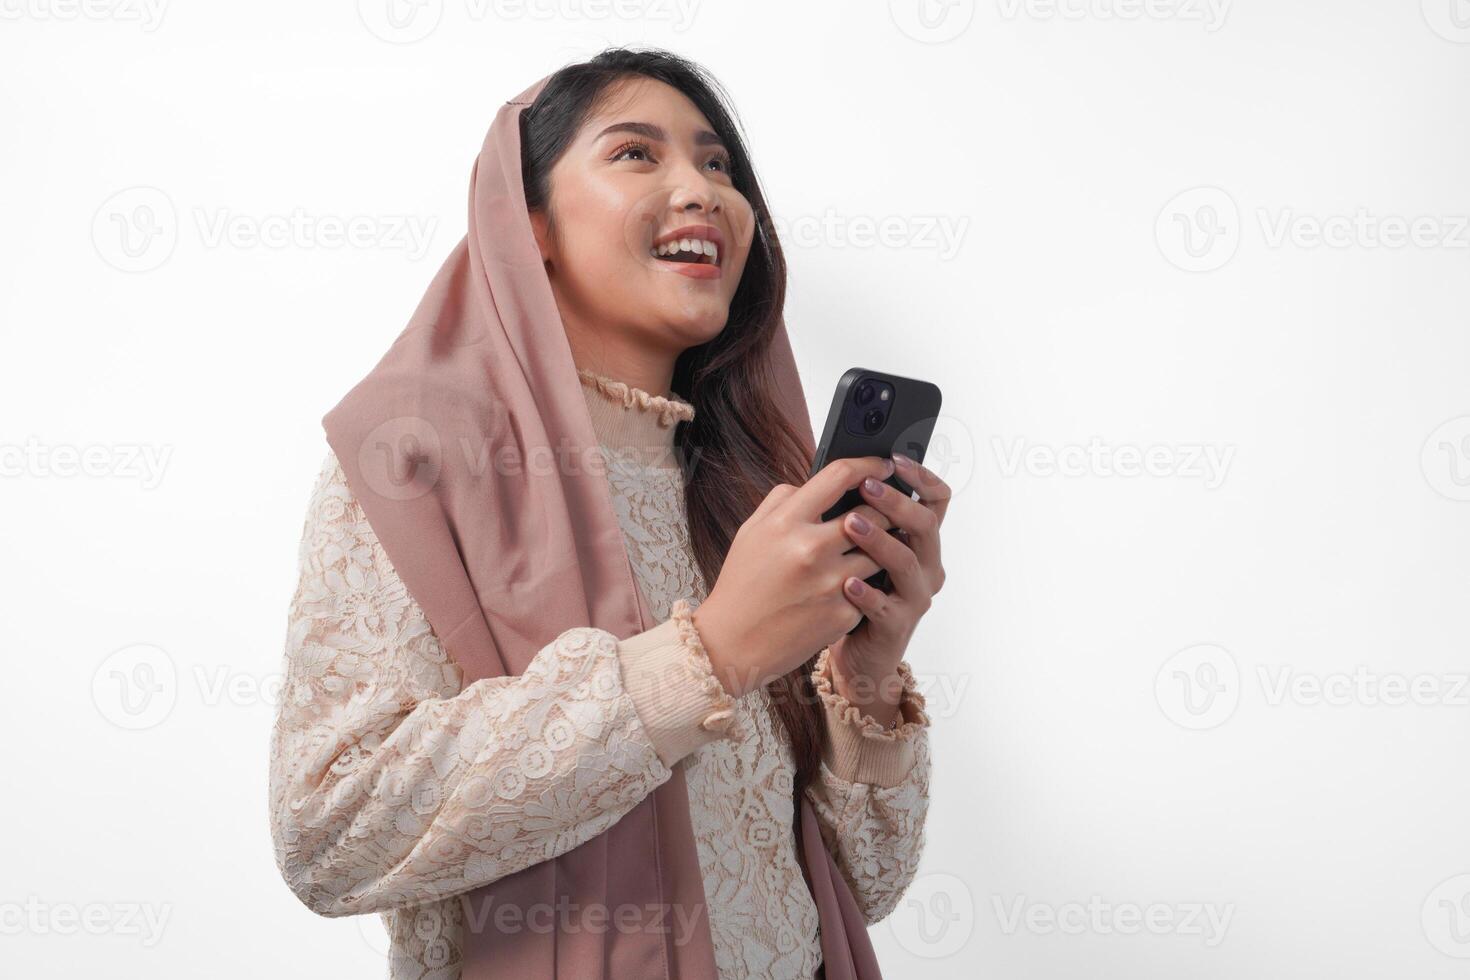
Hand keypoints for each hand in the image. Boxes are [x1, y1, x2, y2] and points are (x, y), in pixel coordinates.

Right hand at [692, 455, 900, 698]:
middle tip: (890, 509)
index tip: (883, 466)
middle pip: (872, 513)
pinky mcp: (842, 613)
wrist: (733, 643)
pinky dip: (869, 583)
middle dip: (885, 509)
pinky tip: (862, 584)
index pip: (840, 476)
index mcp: (786, 521)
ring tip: (878, 547)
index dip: (869, 465)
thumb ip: (782, 500)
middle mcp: (810, 548)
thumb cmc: (743, 583)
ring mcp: (829, 583)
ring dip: (882, 548)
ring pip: (880, 552)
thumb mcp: (751, 532)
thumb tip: (815, 482)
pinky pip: (871, 588)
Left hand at [826, 451, 949, 722]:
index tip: (894, 458)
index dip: (921, 476)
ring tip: (849, 524)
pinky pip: (885, 606)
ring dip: (879, 540)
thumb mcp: (859, 547)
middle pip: (925, 525)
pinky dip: (867, 592)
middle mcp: (927, 565)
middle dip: (896, 502)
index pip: (937, 499)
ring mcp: (915, 596)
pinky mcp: (897, 626)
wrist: (856, 650)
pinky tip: (846, 581)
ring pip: (907, 562)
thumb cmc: (854, 588)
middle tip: (866, 485)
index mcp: (920, 540)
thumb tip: (837, 469)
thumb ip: (859, 514)